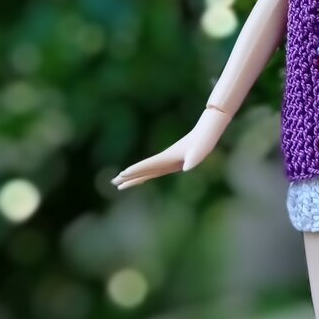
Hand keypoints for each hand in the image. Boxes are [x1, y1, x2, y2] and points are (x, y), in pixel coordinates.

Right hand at [110, 107, 230, 189]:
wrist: (205, 134)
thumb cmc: (202, 143)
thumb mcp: (199, 152)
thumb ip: (193, 159)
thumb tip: (187, 167)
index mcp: (167, 157)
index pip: (148, 165)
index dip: (136, 170)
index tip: (123, 174)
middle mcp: (163, 159)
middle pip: (142, 169)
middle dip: (128, 176)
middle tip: (114, 182)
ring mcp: (165, 161)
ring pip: (146, 171)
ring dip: (133, 177)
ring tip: (120, 183)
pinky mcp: (169, 163)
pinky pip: (152, 171)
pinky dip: (143, 175)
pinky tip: (141, 179)